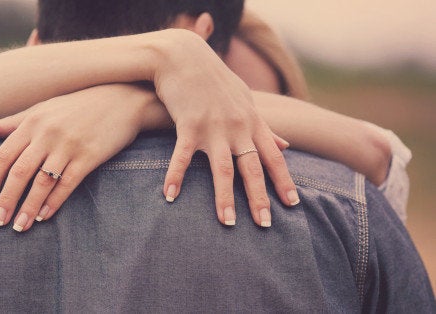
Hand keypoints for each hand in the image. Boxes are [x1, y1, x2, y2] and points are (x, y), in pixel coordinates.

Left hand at [0, 84, 153, 231]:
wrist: (121, 99)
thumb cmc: (77, 106)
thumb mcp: (42, 109)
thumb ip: (10, 122)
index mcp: (32, 122)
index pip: (3, 156)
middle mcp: (47, 133)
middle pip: (19, 172)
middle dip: (6, 200)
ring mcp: (69, 145)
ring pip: (42, 182)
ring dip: (28, 207)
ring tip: (20, 227)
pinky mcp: (89, 156)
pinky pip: (67, 183)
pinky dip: (54, 202)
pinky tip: (44, 216)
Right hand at [153, 30, 299, 226]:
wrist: (183, 55)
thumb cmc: (214, 79)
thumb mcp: (245, 100)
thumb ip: (265, 126)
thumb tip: (287, 145)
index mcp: (251, 122)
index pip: (273, 157)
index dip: (283, 181)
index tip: (293, 204)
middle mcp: (236, 127)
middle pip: (252, 168)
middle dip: (259, 198)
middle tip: (265, 225)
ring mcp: (212, 127)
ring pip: (222, 169)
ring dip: (224, 198)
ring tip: (227, 223)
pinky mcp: (187, 125)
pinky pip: (183, 157)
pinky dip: (175, 176)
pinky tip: (169, 196)